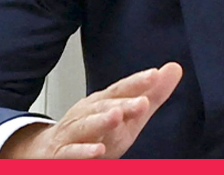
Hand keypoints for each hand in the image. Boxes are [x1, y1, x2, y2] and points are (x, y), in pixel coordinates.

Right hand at [0, 62, 182, 157]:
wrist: (50, 153)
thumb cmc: (95, 133)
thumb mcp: (127, 115)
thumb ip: (151, 95)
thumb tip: (174, 68)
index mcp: (103, 102)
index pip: (121, 89)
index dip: (137, 82)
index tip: (155, 75)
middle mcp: (87, 113)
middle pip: (105, 106)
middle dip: (123, 103)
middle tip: (141, 101)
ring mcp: (73, 133)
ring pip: (87, 125)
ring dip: (101, 121)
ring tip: (117, 117)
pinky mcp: (63, 155)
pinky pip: (72, 153)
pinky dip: (83, 152)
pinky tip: (97, 151)